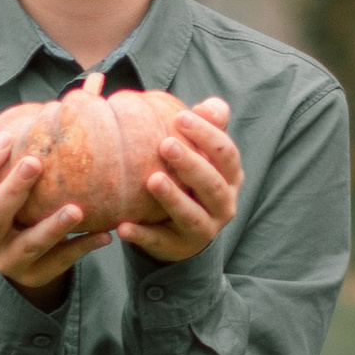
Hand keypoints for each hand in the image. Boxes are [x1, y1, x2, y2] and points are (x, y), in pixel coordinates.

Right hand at [0, 121, 112, 307]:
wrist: (20, 254)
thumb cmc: (8, 203)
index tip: (7, 138)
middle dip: (12, 190)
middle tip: (35, 163)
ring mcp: (8, 261)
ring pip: (29, 245)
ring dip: (53, 227)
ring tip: (77, 209)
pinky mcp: (34, 276)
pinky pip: (59, 262)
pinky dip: (82, 248)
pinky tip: (104, 234)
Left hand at [116, 98, 239, 265]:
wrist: (186, 230)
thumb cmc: (192, 179)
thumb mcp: (204, 153)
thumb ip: (209, 126)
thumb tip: (208, 106)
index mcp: (231, 178)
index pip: (227, 154)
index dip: (207, 135)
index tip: (181, 117)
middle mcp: (224, 205)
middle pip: (213, 185)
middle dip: (191, 164)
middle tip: (165, 144)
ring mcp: (203, 230)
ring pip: (192, 216)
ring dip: (173, 198)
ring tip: (153, 180)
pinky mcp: (177, 248)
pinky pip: (159, 242)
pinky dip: (142, 236)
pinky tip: (124, 227)